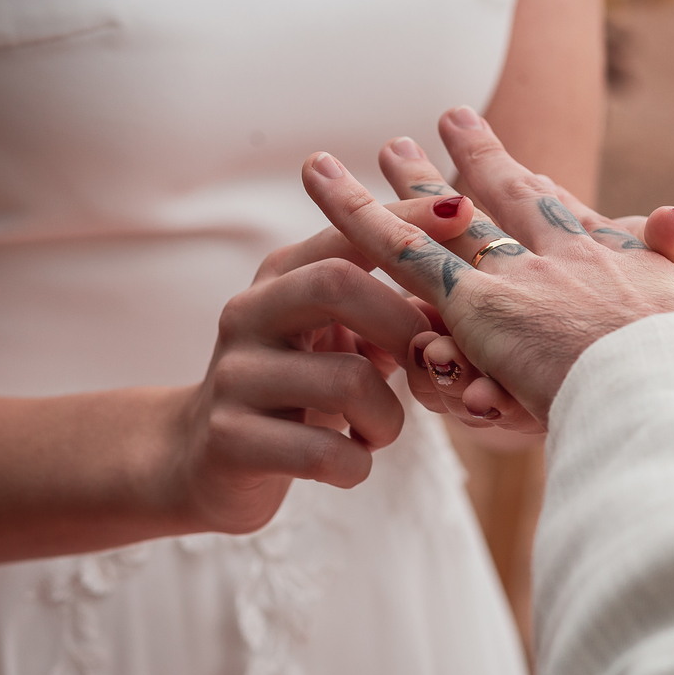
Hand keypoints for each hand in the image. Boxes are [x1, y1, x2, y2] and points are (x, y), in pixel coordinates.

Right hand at [171, 192, 474, 532]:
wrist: (204, 462)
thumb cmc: (296, 391)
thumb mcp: (336, 339)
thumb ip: (386, 309)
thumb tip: (469, 286)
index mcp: (280, 278)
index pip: (345, 234)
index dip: (403, 221)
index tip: (462, 210)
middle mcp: (249, 313)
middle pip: (337, 285)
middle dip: (403, 324)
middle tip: (430, 365)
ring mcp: (235, 376)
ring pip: (346, 380)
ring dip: (389, 417)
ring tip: (380, 432)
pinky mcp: (229, 440)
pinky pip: (324, 451)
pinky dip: (357, 464)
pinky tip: (351, 462)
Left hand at [302, 107, 673, 425]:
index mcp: (624, 265)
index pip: (573, 218)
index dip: (544, 189)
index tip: (523, 167)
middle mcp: (568, 254)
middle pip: (507, 196)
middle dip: (473, 159)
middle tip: (439, 124)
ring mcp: (520, 272)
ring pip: (445, 215)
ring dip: (404, 178)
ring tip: (366, 146)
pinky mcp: (478, 301)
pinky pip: (401, 251)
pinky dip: (357, 211)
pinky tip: (318, 174)